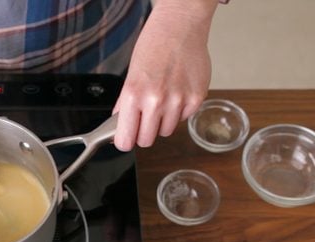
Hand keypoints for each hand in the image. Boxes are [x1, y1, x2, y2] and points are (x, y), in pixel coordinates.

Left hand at [113, 0, 217, 150]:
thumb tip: (118, 128)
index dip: (125, 141)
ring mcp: (178, 101)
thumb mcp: (130, 76)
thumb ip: (124, 105)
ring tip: (163, 98)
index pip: (126, 139)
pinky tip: (177, 91)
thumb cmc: (153, 47)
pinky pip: (184, 118)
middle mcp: (156, 101)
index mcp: (133, 95)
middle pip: (147, 141)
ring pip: (166, 131)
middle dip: (144, 132)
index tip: (126, 139)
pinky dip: (180, 111)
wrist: (180, 28)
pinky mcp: (196, 99)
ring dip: (163, 121)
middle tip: (144, 117)